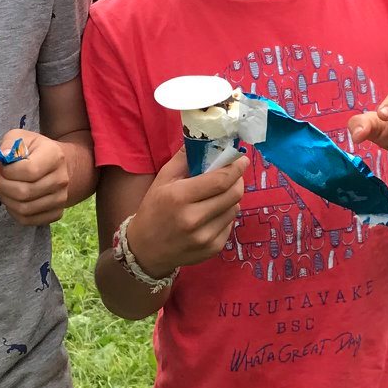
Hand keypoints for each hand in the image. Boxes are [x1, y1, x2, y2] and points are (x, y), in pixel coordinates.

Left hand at [0, 132, 70, 225]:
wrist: (57, 165)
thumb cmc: (34, 150)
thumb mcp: (21, 137)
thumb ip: (9, 143)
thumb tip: (3, 156)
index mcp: (55, 156)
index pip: (29, 171)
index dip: (8, 171)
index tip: (1, 166)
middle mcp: (61, 179)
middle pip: (24, 193)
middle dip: (2, 186)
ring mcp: (61, 198)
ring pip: (24, 209)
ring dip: (6, 199)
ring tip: (3, 188)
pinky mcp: (56, 213)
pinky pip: (28, 220)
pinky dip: (14, 212)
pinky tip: (12, 199)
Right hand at [127, 147, 245, 273]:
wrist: (145, 249)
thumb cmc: (154, 209)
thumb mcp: (163, 179)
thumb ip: (185, 158)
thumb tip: (205, 138)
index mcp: (179, 197)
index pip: (220, 180)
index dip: (236, 168)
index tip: (242, 159)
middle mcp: (193, 219)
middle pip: (233, 195)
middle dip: (237, 180)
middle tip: (233, 175)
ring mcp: (205, 237)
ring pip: (234, 209)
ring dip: (231, 198)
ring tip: (217, 196)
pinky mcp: (213, 249)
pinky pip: (230, 225)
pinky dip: (225, 216)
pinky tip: (211, 215)